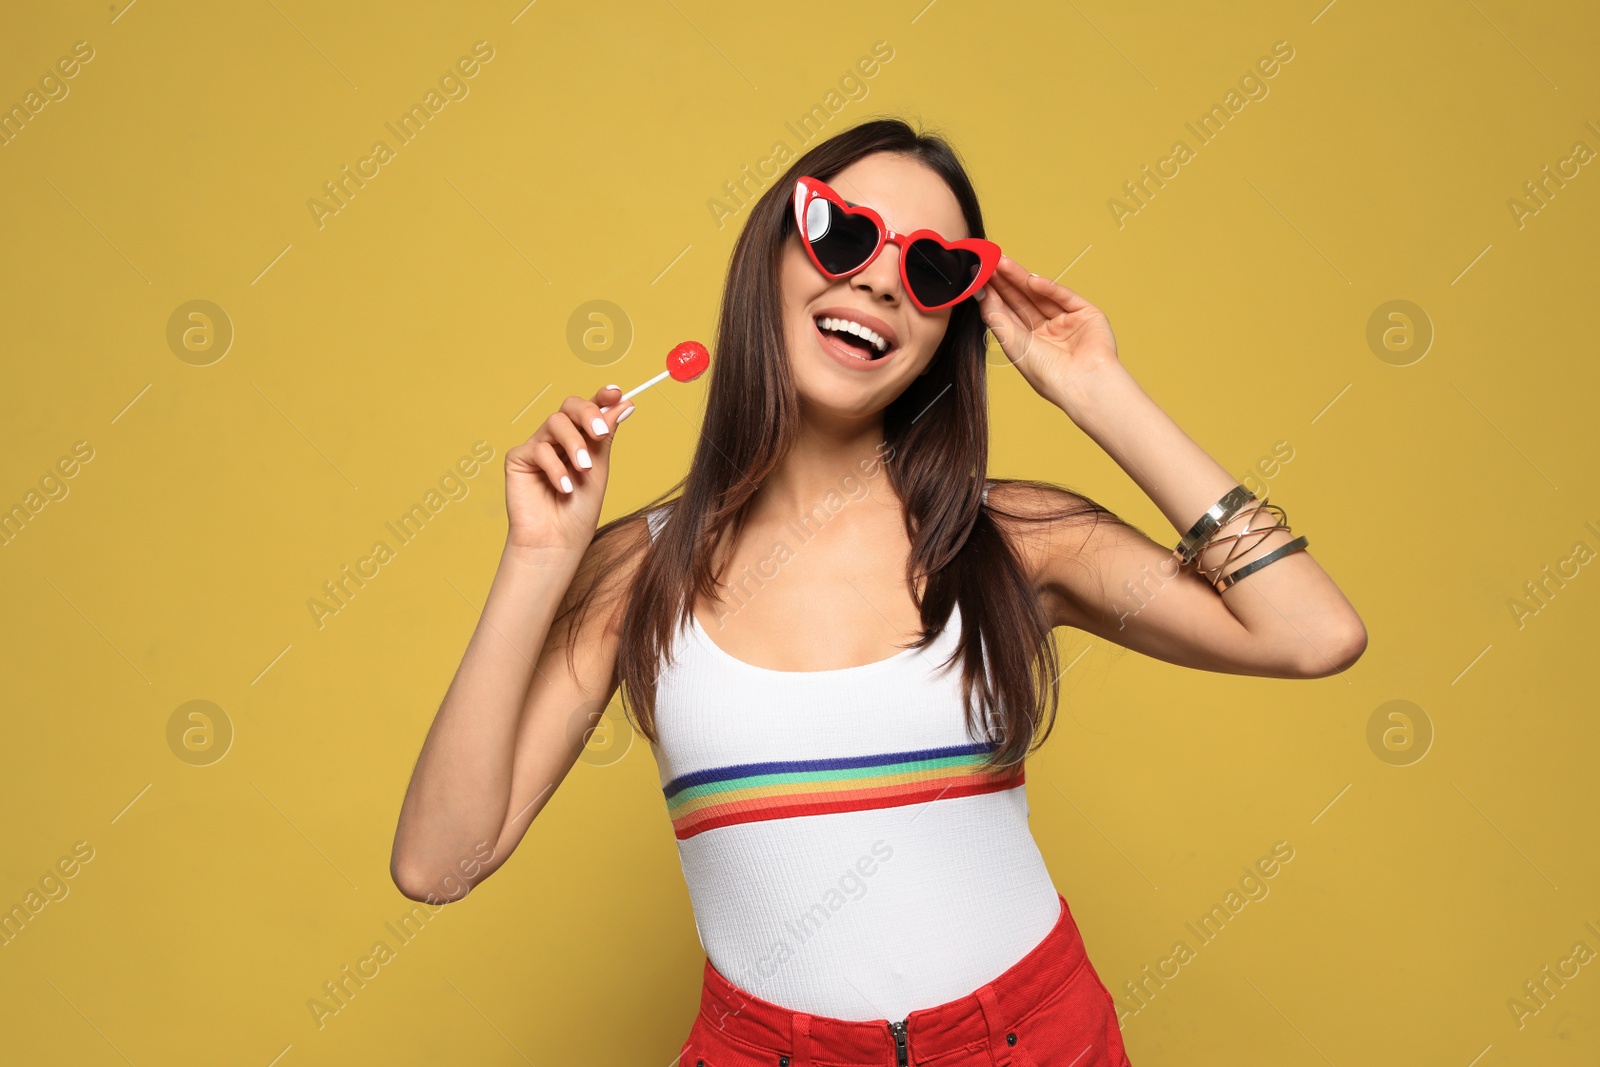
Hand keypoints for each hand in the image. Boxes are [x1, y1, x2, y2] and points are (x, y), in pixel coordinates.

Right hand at [503, 387, 634, 554]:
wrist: (557, 541)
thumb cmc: (579, 510)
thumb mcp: (600, 469)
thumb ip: (606, 436)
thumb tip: (625, 403)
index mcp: (581, 439)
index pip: (590, 409)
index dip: (602, 397)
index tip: (616, 392)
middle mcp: (559, 439)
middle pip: (570, 407)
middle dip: (588, 413)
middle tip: (600, 432)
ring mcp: (538, 447)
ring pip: (555, 422)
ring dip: (574, 445)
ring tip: (584, 470)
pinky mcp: (518, 459)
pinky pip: (538, 448)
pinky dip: (555, 468)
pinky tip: (564, 488)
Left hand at [976, 254, 1120, 405]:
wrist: (1083, 384)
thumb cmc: (1048, 374)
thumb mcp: (1013, 343)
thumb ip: (996, 316)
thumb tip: (979, 293)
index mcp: (1029, 343)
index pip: (1008, 312)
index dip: (994, 294)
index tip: (978, 277)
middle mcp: (1047, 332)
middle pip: (1022, 300)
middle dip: (1005, 282)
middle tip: (989, 262)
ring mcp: (1067, 322)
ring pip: (1041, 294)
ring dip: (1021, 278)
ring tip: (1003, 263)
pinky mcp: (1086, 314)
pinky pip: (1064, 297)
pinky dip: (1049, 287)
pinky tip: (1031, 280)